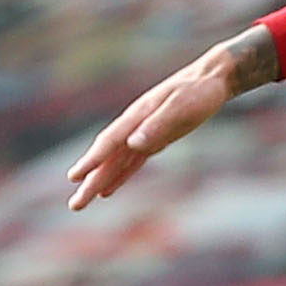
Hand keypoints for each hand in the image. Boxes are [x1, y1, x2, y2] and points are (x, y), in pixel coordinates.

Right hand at [68, 29, 270, 210]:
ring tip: (83, 202)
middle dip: (90, 180)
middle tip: (75, 205)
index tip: (75, 177)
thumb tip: (133, 143)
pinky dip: (118, 176)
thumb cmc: (198, 91)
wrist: (211, 79)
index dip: (93, 161)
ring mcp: (142, 134)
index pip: (110, 142)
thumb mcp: (182, 106)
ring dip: (99, 181)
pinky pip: (131, 163)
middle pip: (107, 157)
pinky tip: (107, 190)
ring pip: (116, 162)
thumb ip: (158, 124)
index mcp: (137, 116)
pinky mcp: (154, 140)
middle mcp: (134, 126)